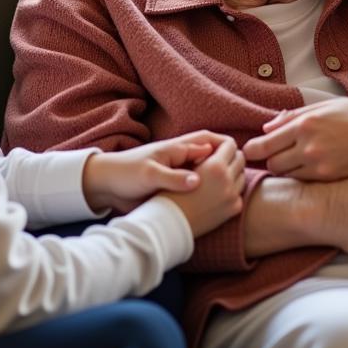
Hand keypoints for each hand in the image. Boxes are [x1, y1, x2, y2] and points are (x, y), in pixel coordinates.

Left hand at [82, 130, 228, 213]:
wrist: (106, 186)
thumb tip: (199, 181)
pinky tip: (216, 206)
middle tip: (240, 181)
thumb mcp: (149, 174)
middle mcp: (184, 158)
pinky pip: (199, 188)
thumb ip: (173, 177)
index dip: (229, 149)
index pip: (213, 141)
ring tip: (234, 194)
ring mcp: (181, 173)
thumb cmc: (126, 173)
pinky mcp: (177, 188)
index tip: (240, 161)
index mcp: (180, 147)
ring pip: (209, 173)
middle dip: (230, 165)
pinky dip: (209, 193)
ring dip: (221, 181)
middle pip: (216, 156)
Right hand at [161, 137, 246, 236]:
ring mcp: (232, 195)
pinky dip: (232, 191)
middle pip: (240, 158)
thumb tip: (213, 146)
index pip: (230, 144)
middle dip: (230, 157)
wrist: (169, 223)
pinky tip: (218, 193)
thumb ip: (202, 154)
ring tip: (216, 178)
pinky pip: (239, 193)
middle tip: (217, 162)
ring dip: (233, 173)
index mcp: (215, 166)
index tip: (215, 149)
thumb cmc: (171, 192)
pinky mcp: (233, 209)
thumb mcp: (186, 166)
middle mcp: (227, 179)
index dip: (223, 144)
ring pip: (241, 175)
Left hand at [244, 99, 347, 179]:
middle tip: (279, 154)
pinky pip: (303, 183)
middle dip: (271, 160)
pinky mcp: (330, 180)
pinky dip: (302, 178)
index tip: (252, 150)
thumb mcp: (326, 106)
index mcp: (305, 124)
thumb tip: (267, 126)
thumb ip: (294, 116)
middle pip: (271, 164)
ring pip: (286, 176)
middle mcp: (308, 146)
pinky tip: (312, 169)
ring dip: (287, 170)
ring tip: (298, 161)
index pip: (262, 145)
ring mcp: (319, 166)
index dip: (253, 150)